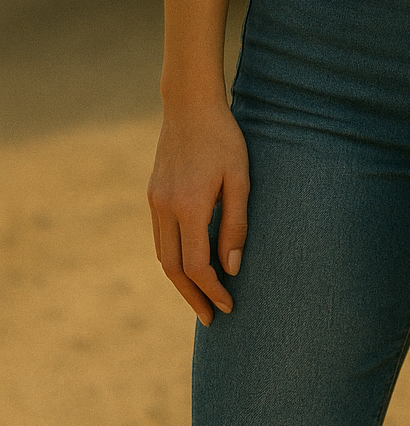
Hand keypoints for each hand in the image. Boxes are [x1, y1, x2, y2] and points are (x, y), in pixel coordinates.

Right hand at [148, 102, 249, 325]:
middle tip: (210, 319)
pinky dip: (173, 259)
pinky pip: (160, 238)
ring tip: (201, 299)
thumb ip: (237, 224)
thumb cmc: (225, 139)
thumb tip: (232, 269)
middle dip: (192, 297)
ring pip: (162, 255)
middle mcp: (165, 208)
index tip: (229, 306)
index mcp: (189, 206)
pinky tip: (189, 267)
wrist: (190, 106)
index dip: (212, 290)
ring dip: (180, 281)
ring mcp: (155, 202)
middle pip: (172, 269)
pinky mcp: (153, 195)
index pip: (196, 265)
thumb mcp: (241, 179)